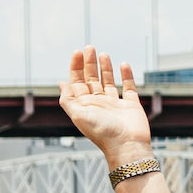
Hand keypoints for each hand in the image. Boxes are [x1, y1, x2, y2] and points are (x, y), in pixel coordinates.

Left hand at [59, 46, 152, 172]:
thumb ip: (68, 100)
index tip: (77, 53)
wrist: (127, 145)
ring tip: (103, 54)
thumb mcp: (79, 115)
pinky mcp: (131, 105)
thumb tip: (61, 83)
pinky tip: (123, 64)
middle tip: (89, 47)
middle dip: (89, 64)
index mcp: (84, 106)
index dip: (76, 68)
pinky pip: (129, 87)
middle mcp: (98, 103)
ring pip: (108, 82)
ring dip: (105, 68)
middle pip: (91, 79)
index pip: (77, 82)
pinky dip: (126, 76)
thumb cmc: (102, 132)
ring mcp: (115, 104)